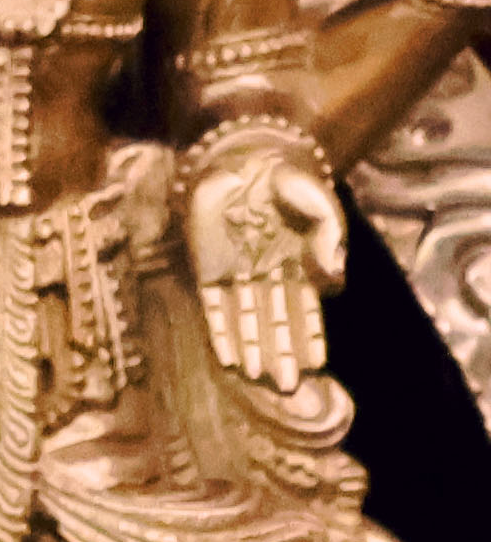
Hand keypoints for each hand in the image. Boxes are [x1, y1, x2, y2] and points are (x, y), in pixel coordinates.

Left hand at [188, 121, 348, 390]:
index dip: (310, 337)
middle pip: (276, 321)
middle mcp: (267, 273)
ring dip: (254, 350)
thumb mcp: (319, 203)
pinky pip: (213, 308)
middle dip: (282, 354)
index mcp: (298, 261)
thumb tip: (335, 278)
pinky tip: (229, 358)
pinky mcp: (206, 268)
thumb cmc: (286, 178)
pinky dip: (221, 333)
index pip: (305, 308)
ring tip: (261, 379)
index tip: (317, 365)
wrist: (243, 154)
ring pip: (246, 320)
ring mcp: (235, 273)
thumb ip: (330, 238)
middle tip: (287, 386)